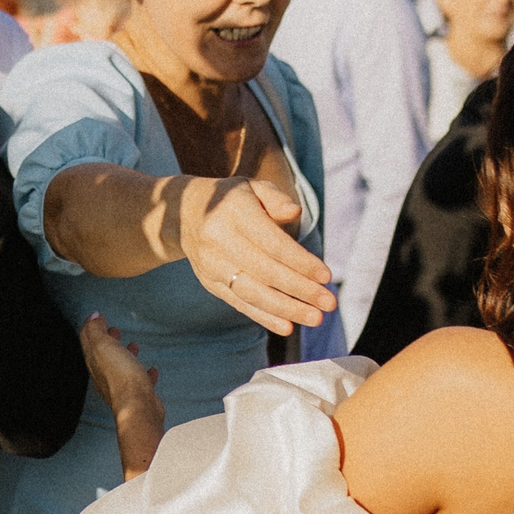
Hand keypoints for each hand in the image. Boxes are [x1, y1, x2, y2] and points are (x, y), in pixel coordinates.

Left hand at [81, 315, 163, 479]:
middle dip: (109, 341)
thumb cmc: (122, 377)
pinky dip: (145, 373)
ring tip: (134, 346)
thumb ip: (95, 331)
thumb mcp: (103, 346)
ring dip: (127, 355)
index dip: (93, 328)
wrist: (138, 407)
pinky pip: (141, 381)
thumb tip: (93, 317)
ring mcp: (122, 386)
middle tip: (115, 330)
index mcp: (95, 362)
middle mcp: (105, 375)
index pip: (89, 341)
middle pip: (104, 355)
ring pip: (122, 367)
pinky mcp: (138, 395)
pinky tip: (152, 370)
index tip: (99, 318)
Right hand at [176, 178, 337, 336]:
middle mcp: (219, 240)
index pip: (272, 243)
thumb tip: (295, 212)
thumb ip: (276, 198)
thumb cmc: (233, 200)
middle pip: (265, 271)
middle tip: (329, 303)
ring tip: (314, 318)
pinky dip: (264, 317)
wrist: (184, 213)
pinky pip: (239, 303)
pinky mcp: (209, 282)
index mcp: (234, 213)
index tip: (327, 277)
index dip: (301, 262)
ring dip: (286, 309)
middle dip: (300, 290)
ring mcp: (211, 265)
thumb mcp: (253, 187)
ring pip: (251, 292)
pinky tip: (287, 326)